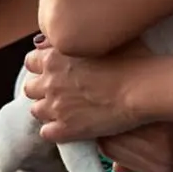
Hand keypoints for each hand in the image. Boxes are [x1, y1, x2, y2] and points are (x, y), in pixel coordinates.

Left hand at [22, 47, 143, 142]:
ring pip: (36, 111)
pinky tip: (70, 129)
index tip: (55, 71)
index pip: (31, 62)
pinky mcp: (66, 129)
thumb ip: (75, 37)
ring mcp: (56, 106)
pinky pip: (47, 133)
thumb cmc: (130, 60)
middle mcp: (50, 81)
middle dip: (42, 90)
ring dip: (48, 111)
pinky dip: (56, 132)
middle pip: (30, 88)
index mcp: (54, 57)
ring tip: (66, 112)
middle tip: (61, 93)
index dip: (43, 67)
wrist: (142, 89)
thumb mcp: (101, 38)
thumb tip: (61, 39)